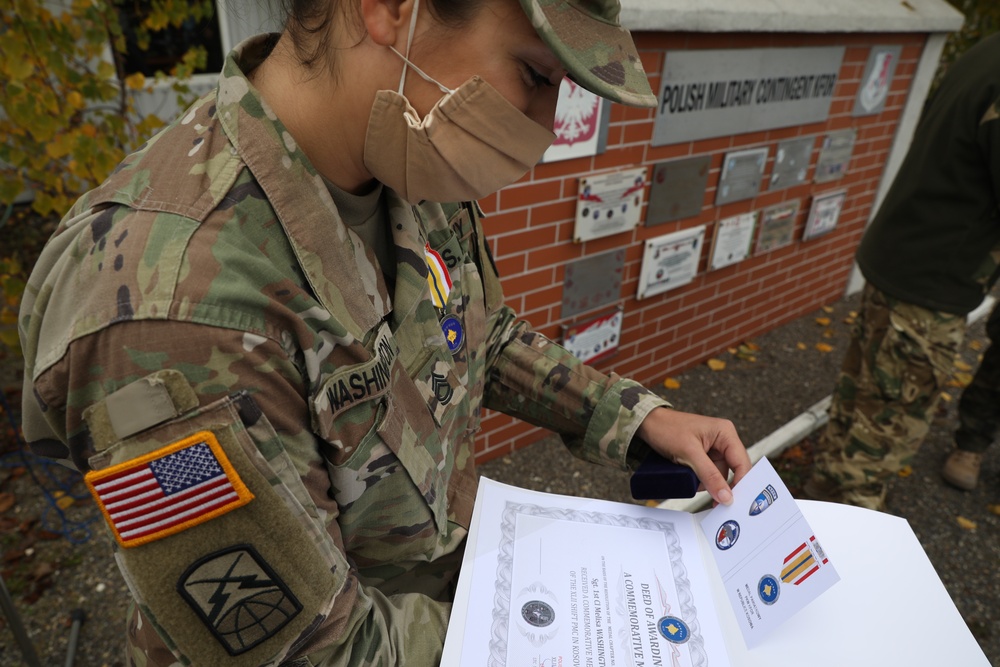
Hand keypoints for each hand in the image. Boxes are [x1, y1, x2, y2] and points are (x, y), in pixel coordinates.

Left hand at [636, 407, 750, 505]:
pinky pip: (708, 474)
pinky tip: (688, 477)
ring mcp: (713, 449)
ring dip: (706, 483)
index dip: (742, 483)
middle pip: (732, 471)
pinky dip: (700, 480)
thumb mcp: (690, 454)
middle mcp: (723, 440)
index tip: (736, 501)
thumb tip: (726, 497)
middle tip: (716, 502)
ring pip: (718, 475)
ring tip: (690, 478)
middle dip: (720, 485)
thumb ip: (710, 475)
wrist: (647, 424)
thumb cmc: (667, 429)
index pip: (742, 462)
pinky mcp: (703, 456)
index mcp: (725, 433)